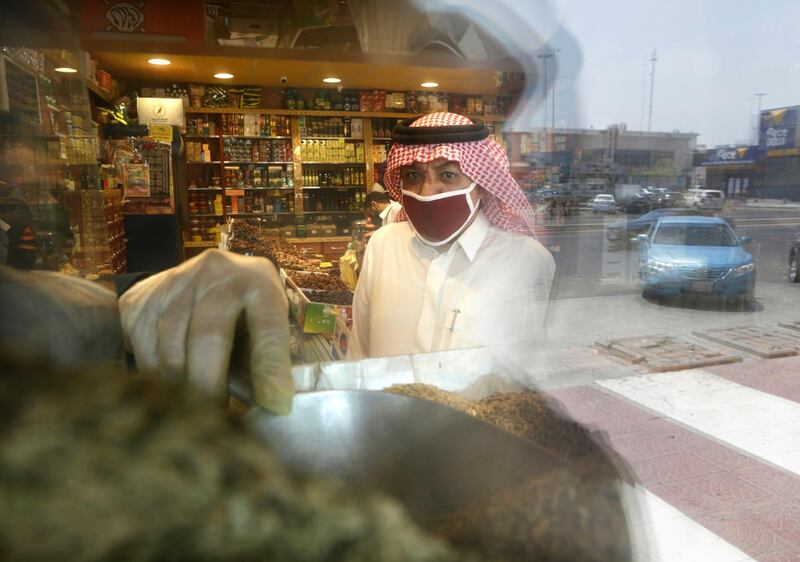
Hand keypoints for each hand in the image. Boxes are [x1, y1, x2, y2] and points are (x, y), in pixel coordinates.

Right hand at [119, 250, 292, 413]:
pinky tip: (170, 384)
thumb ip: (263, 361)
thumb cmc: (242, 312)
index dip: (271, 368)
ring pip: (171, 349)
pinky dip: (157, 378)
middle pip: (208, 337)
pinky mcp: (142, 299)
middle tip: (215, 417)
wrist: (197, 276)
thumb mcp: (261, 325)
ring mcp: (176, 282)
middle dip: (211, 385)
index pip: (268, 327)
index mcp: (259, 282)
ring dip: (181, 387)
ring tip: (192, 405)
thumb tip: (266, 409)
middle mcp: (217, 274)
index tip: (276, 405)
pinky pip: (144, 351)